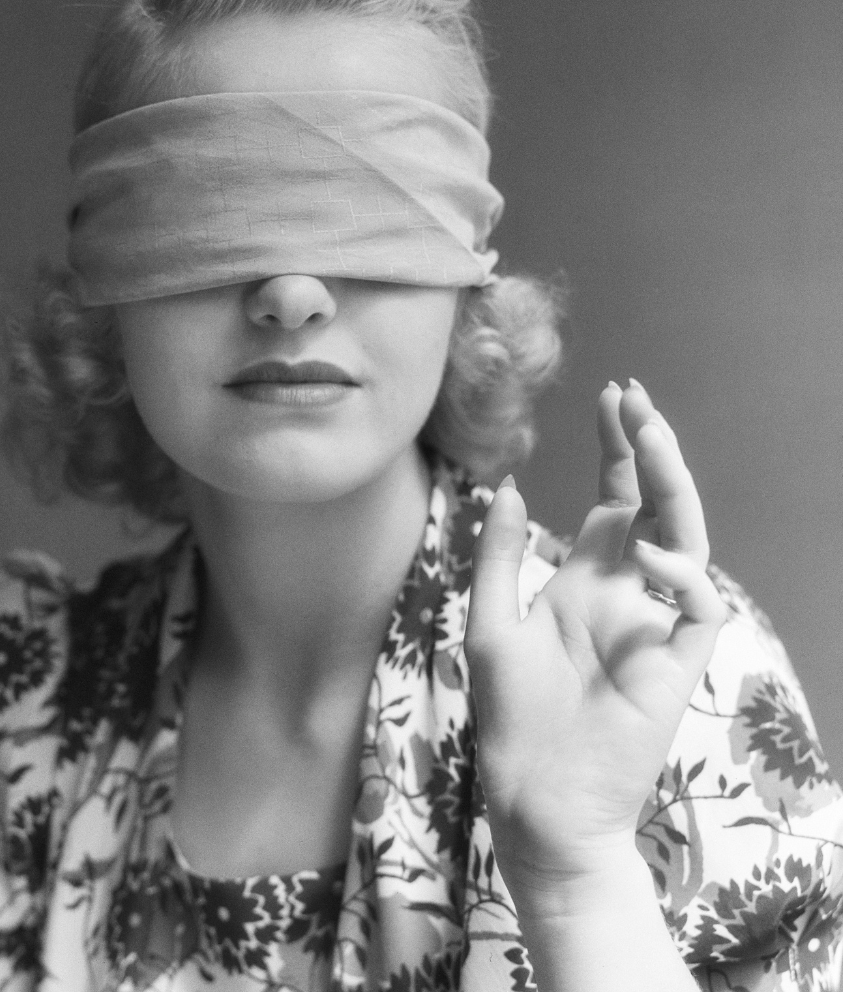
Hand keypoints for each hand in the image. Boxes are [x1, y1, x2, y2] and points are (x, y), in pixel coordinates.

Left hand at [464, 381, 726, 904]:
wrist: (534, 793)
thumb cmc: (512, 716)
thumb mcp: (493, 621)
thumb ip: (502, 556)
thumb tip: (511, 488)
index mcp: (587, 580)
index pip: (615, 499)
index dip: (619, 449)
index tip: (614, 398)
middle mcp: (627, 592)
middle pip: (656, 506)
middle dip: (651, 451)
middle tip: (635, 400)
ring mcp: (655, 623)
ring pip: (686, 539)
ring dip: (674, 488)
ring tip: (653, 438)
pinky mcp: (676, 661)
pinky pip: (699, 605)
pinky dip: (681, 574)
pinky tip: (645, 554)